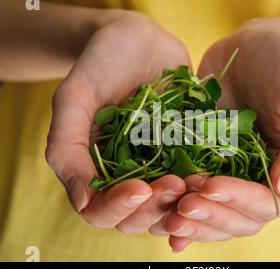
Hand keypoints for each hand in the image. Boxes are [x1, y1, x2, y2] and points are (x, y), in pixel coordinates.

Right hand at [45, 11, 190, 233]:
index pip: (101, 211)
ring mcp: (157, 168)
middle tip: (175, 183)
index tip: (140, 188)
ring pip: (169, 208)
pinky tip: (212, 174)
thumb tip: (82, 201)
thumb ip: (66, 146)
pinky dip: (203, 187)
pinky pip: (196, 184)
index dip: (119, 207)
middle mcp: (124, 177)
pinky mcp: (184, 156)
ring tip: (197, 180)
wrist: (138, 39)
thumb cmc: (100, 64)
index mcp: (93, 171)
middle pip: (138, 218)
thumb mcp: (75, 98)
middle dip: (156, 207)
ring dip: (183, 203)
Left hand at [156, 20, 279, 251]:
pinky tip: (161, 218)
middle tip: (183, 203)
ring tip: (169, 211)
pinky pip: (195, 197)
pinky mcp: (207, 166)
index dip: (239, 201)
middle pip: (240, 219)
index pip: (268, 204)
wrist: (251, 48)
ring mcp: (234, 177)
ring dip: (193, 221)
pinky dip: (178, 211)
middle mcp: (264, 182)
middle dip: (211, 215)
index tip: (210, 185)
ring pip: (216, 216)